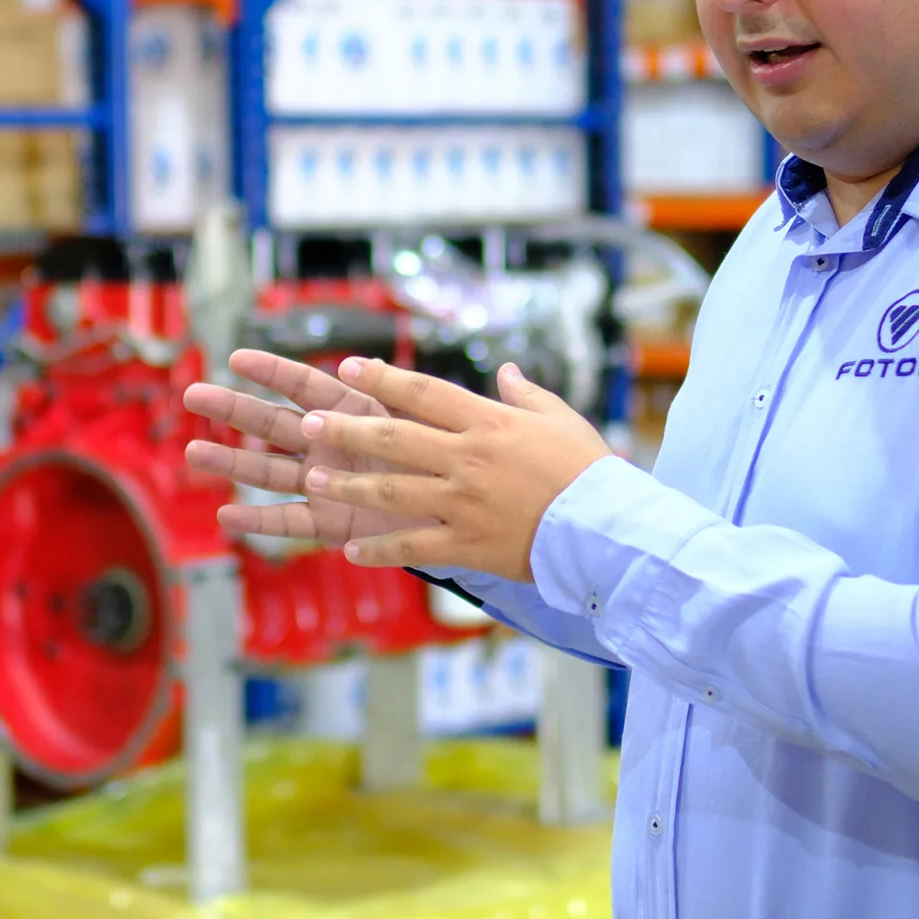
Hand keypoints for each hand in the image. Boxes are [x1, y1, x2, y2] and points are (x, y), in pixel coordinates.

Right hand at [183, 348, 437, 548]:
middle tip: (192, 393)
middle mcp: (332, 444)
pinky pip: (289, 522)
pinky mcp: (331, 523)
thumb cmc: (448, 459)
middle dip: (233, 407)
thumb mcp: (426, 418)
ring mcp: (326, 483)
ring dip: (231, 461)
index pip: (306, 385)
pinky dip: (259, 521)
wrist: (464, 512)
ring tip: (193, 451)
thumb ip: (396, 392)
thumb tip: (359, 363)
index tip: (236, 356)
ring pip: (269, 471)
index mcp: (354, 411)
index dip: (273, 370)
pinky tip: (226, 517)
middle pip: (273, 422)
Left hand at [297, 357, 614, 583]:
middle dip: (347, 429)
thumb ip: (525, 394)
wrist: (607, 529)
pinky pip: (413, 547)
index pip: (424, 393)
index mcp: (489, 423)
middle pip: (395, 438)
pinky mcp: (467, 545)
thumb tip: (504, 370)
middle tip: (310, 423)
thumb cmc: (588, 469)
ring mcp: (464, 504)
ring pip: (394, 491)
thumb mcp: (559, 419)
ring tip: (314, 476)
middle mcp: (469, 459)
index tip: (349, 368)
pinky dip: (380, 550)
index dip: (382, 380)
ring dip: (350, 483)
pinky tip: (351, 550)